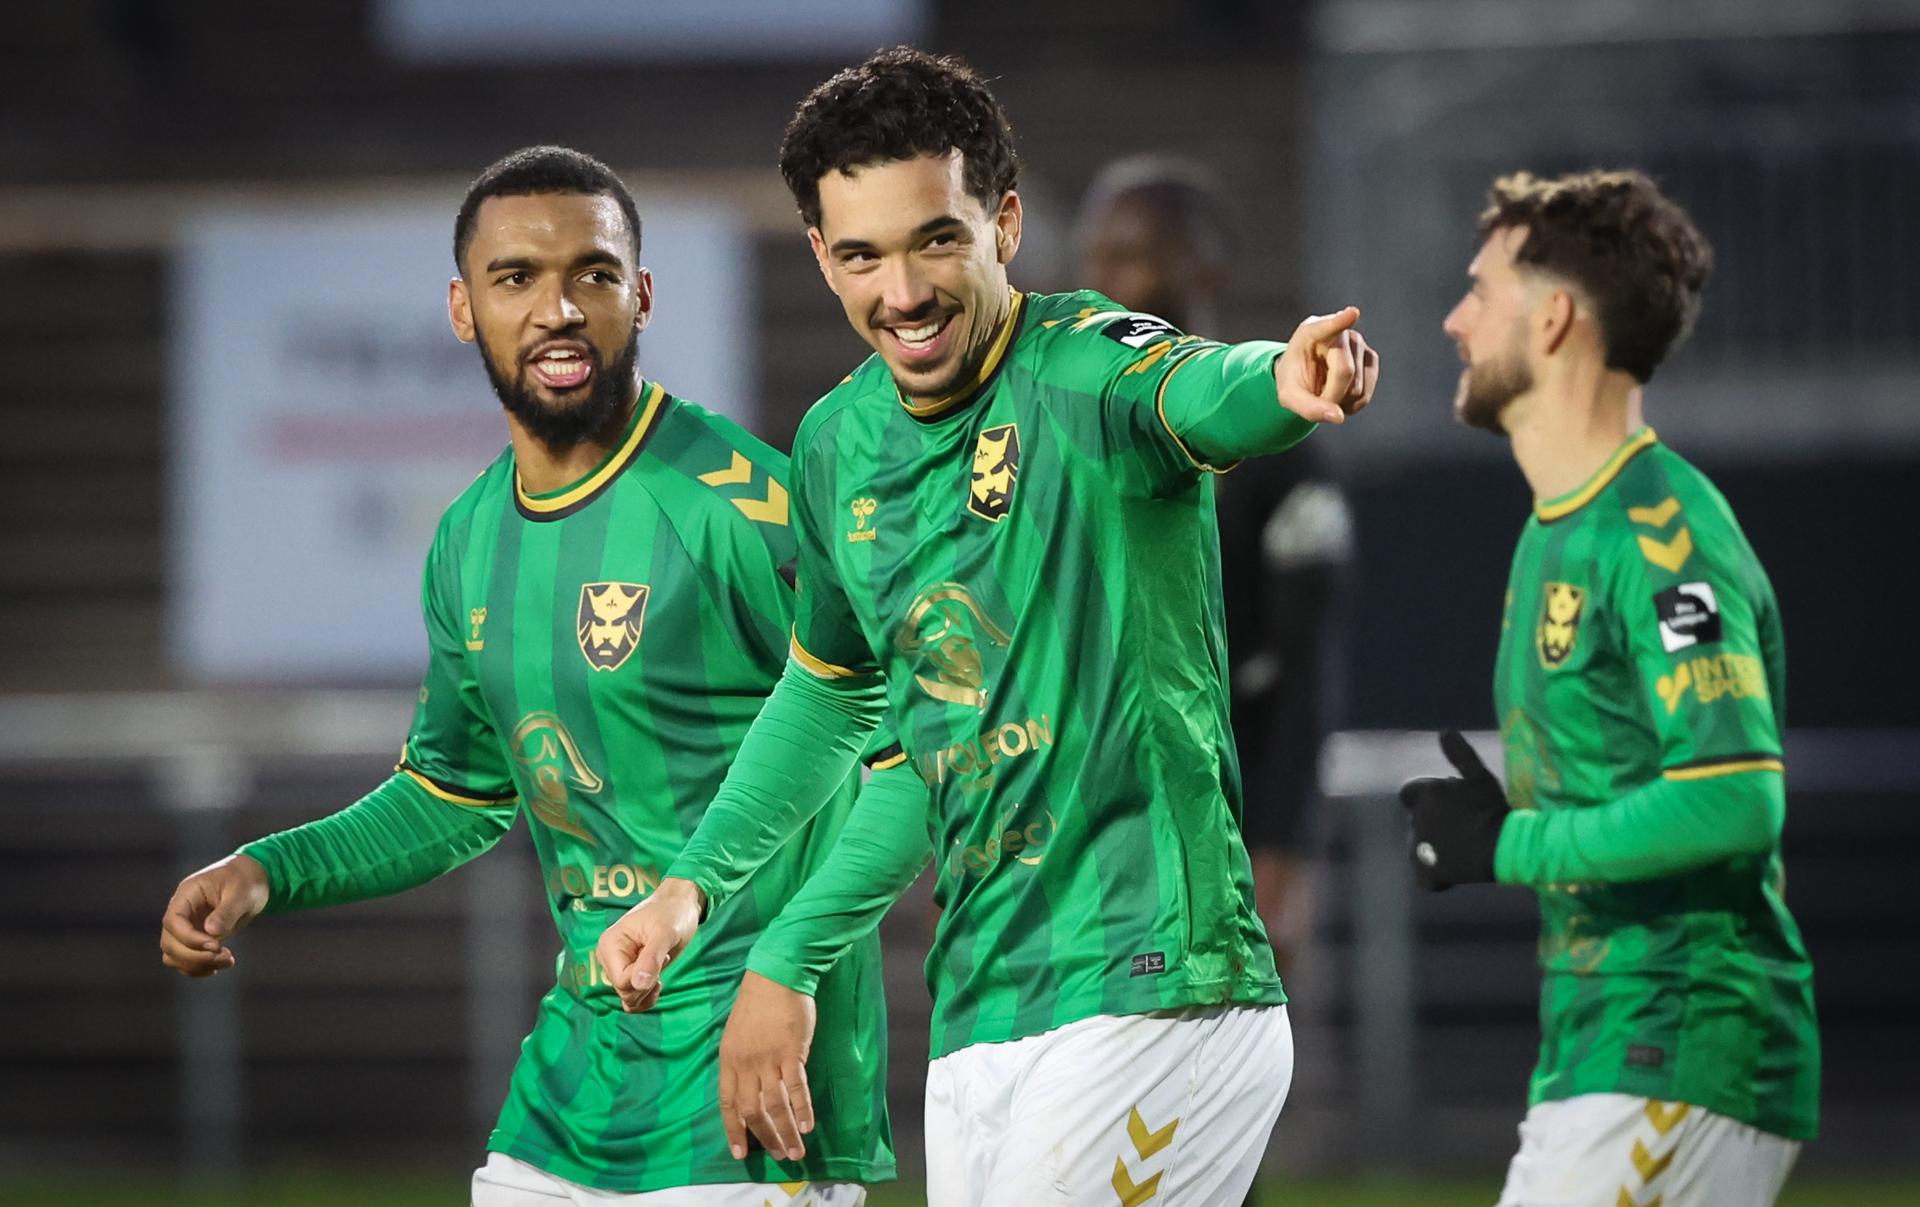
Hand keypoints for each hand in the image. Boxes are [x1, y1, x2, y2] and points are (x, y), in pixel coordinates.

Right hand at [159, 854, 269, 976]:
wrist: (251, 881)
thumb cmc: (246, 881)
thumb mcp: (242, 892)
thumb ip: (227, 911)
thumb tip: (211, 932)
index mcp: (187, 894)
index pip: (173, 921)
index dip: (189, 938)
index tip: (216, 945)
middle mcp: (181, 912)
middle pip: (169, 943)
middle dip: (195, 956)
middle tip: (226, 956)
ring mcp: (186, 927)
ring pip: (174, 955)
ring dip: (197, 965)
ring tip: (228, 961)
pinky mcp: (194, 939)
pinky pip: (185, 960)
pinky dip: (199, 968)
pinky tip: (220, 965)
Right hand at [595, 878, 704, 1011]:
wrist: (679, 906)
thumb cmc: (671, 914)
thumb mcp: (665, 932)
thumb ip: (651, 958)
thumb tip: (638, 985)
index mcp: (610, 945)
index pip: (621, 981)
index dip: (644, 977)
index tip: (660, 955)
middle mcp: (609, 958)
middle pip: (624, 992)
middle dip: (647, 983)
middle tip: (661, 959)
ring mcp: (618, 967)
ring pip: (628, 999)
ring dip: (648, 991)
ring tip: (660, 965)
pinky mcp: (629, 974)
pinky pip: (632, 999)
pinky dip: (646, 997)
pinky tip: (658, 981)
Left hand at [718, 970, 817, 1161]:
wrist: (776, 974)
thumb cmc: (757, 1002)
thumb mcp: (737, 1034)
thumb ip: (741, 1062)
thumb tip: (751, 1090)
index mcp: (728, 1059)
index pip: (727, 1104)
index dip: (734, 1130)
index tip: (741, 1153)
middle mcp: (746, 1064)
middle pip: (752, 1110)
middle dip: (765, 1137)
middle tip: (778, 1156)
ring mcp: (769, 1059)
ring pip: (775, 1106)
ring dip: (786, 1132)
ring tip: (796, 1151)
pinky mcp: (792, 1052)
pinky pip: (796, 1089)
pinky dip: (802, 1110)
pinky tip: (808, 1126)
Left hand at [1274, 306, 1379, 424]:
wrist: (1305, 377)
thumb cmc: (1294, 380)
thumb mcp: (1288, 396)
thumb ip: (1308, 408)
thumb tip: (1339, 417)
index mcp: (1309, 333)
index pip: (1327, 327)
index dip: (1340, 321)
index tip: (1353, 314)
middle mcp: (1338, 333)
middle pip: (1344, 371)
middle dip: (1330, 395)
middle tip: (1315, 396)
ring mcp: (1358, 344)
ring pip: (1357, 387)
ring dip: (1340, 402)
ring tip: (1326, 392)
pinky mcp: (1370, 358)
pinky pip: (1366, 394)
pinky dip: (1352, 405)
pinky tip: (1340, 396)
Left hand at [1397, 730, 1507, 890]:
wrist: (1502, 845)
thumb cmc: (1492, 808)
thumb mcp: (1479, 777)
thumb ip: (1461, 754)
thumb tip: (1444, 731)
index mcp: (1426, 794)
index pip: (1410, 794)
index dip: (1426, 800)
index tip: (1448, 807)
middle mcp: (1417, 819)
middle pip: (1418, 822)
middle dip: (1432, 824)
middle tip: (1460, 830)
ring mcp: (1420, 846)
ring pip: (1419, 848)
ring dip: (1433, 849)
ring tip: (1461, 852)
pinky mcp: (1426, 870)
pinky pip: (1423, 875)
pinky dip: (1433, 877)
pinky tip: (1452, 875)